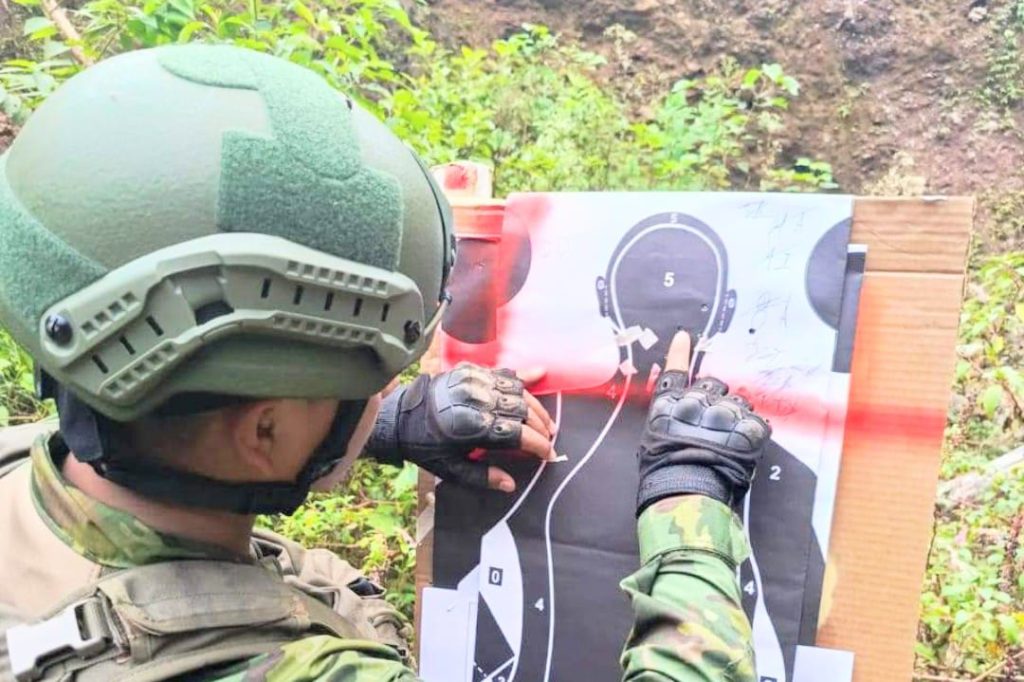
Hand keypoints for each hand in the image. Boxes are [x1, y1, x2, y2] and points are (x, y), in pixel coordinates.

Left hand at [366, 362, 556, 492]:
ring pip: (518, 391)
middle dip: (541, 426)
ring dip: (536, 406)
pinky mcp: (471, 371)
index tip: (549, 455)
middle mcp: (478, 401)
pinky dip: (523, 375)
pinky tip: (540, 372)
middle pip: (523, 411)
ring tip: (546, 421)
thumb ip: (482, 477)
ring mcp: (476, 382)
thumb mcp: (450, 470)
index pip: (519, 434)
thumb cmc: (426, 446)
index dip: (539, 445)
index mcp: (474, 427)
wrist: (400, 415)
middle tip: (549, 439)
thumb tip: (511, 484)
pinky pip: (503, 372)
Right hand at [637, 332, 770, 513]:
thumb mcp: (653, 441)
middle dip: (716, 399)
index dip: (679, 353)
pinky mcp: (750, 427)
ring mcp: (726, 412)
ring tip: (732, 441)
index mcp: (670, 403)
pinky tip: (746, 450)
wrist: (685, 489)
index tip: (683, 338)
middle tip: (716, 423)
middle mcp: (698, 400)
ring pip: (738, 403)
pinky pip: (757, 424)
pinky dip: (754, 435)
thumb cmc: (661, 472)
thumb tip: (679, 423)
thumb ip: (669, 421)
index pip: (674, 371)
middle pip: (713, 385)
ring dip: (736, 416)